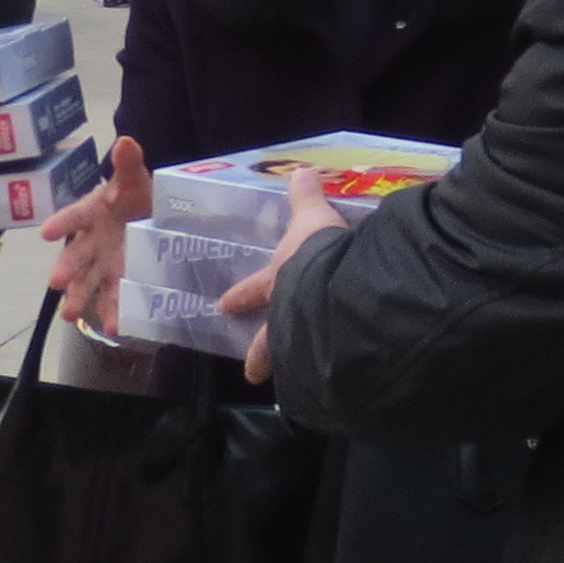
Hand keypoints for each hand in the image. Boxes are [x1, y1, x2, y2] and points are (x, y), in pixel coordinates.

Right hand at [39, 136, 153, 332]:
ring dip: (78, 298)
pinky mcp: (117, 282)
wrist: (148, 215)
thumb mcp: (134, 179)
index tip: (47, 233)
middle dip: (65, 269)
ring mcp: (102, 265)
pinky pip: (113, 298)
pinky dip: (113, 313)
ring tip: (69, 315)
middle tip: (56, 282)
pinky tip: (116, 327)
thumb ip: (128, 164)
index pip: (73, 216)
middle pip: (74, 256)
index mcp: (91, 213)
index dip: (61, 223)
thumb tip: (125, 141)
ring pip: (87, 283)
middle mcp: (90, 242)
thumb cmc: (133, 196)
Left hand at [220, 182, 347, 385]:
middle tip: (252, 374)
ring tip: (292, 384)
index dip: (241, 295)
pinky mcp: (332, 360)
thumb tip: (301, 172)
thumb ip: (307, 199)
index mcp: (280, 279)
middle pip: (270, 339)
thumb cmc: (319, 251)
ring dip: (293, 369)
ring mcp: (306, 340)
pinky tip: (332, 390)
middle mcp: (288, 312)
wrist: (340, 287)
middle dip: (261, 355)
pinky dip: (327, 377)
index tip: (223, 307)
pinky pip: (327, 370)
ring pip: (294, 359)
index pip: (255, 288)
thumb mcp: (314, 220)